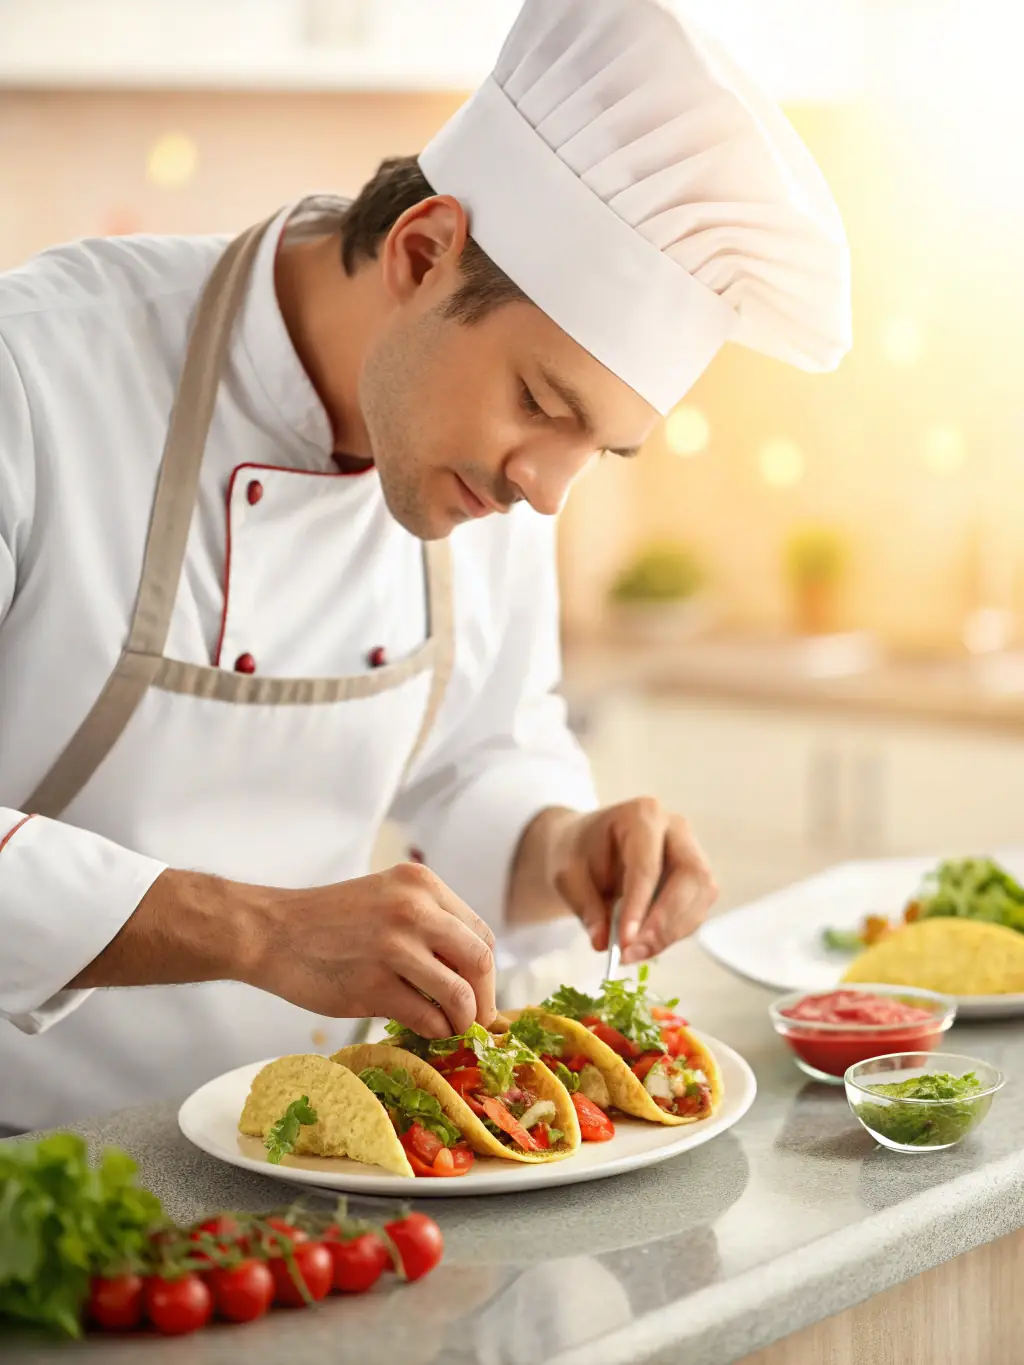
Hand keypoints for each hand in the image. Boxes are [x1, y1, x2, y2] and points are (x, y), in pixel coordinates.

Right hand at [243, 863, 496, 1036]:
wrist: (269, 931)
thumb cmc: (329, 922)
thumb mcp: (386, 899)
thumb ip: (428, 925)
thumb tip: (475, 977)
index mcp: (421, 883)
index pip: (480, 934)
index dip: (487, 972)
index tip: (482, 995)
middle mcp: (413, 909)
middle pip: (480, 962)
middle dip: (485, 1000)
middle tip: (477, 1022)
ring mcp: (394, 947)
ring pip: (460, 994)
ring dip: (463, 1022)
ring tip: (450, 1029)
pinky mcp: (373, 985)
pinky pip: (426, 1018)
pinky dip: (434, 1031)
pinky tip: (423, 1030)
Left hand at [548, 799, 717, 963]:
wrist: (587, 845)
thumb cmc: (579, 852)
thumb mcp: (568, 876)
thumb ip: (585, 907)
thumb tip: (602, 942)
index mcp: (642, 815)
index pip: (646, 866)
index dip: (638, 906)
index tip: (625, 941)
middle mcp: (675, 828)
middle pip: (689, 877)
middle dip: (665, 922)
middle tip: (634, 952)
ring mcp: (691, 851)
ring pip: (700, 896)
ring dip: (672, 932)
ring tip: (635, 954)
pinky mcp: (696, 877)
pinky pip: (696, 909)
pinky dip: (674, 933)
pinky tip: (647, 945)